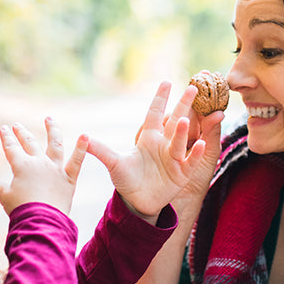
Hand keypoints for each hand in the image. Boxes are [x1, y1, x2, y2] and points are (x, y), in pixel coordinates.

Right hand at [0, 118, 87, 215]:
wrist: (42, 222)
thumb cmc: (21, 210)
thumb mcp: (3, 195)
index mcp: (22, 166)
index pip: (12, 148)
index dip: (6, 138)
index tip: (4, 128)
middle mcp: (39, 163)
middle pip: (30, 144)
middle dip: (22, 134)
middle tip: (17, 125)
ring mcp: (55, 169)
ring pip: (54, 145)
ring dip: (52, 130)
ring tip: (49, 119)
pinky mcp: (69, 179)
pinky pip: (77, 161)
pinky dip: (82, 148)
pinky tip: (86, 135)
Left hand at [87, 81, 214, 220]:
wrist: (137, 201)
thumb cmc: (126, 179)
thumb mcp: (113, 163)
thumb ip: (100, 150)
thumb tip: (82, 137)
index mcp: (148, 137)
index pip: (155, 113)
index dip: (160, 98)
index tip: (167, 82)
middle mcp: (164, 144)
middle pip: (175, 121)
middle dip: (183, 105)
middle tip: (193, 87)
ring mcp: (174, 158)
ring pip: (181, 141)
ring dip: (184, 131)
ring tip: (186, 119)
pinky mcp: (181, 174)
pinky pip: (189, 161)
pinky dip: (195, 153)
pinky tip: (201, 144)